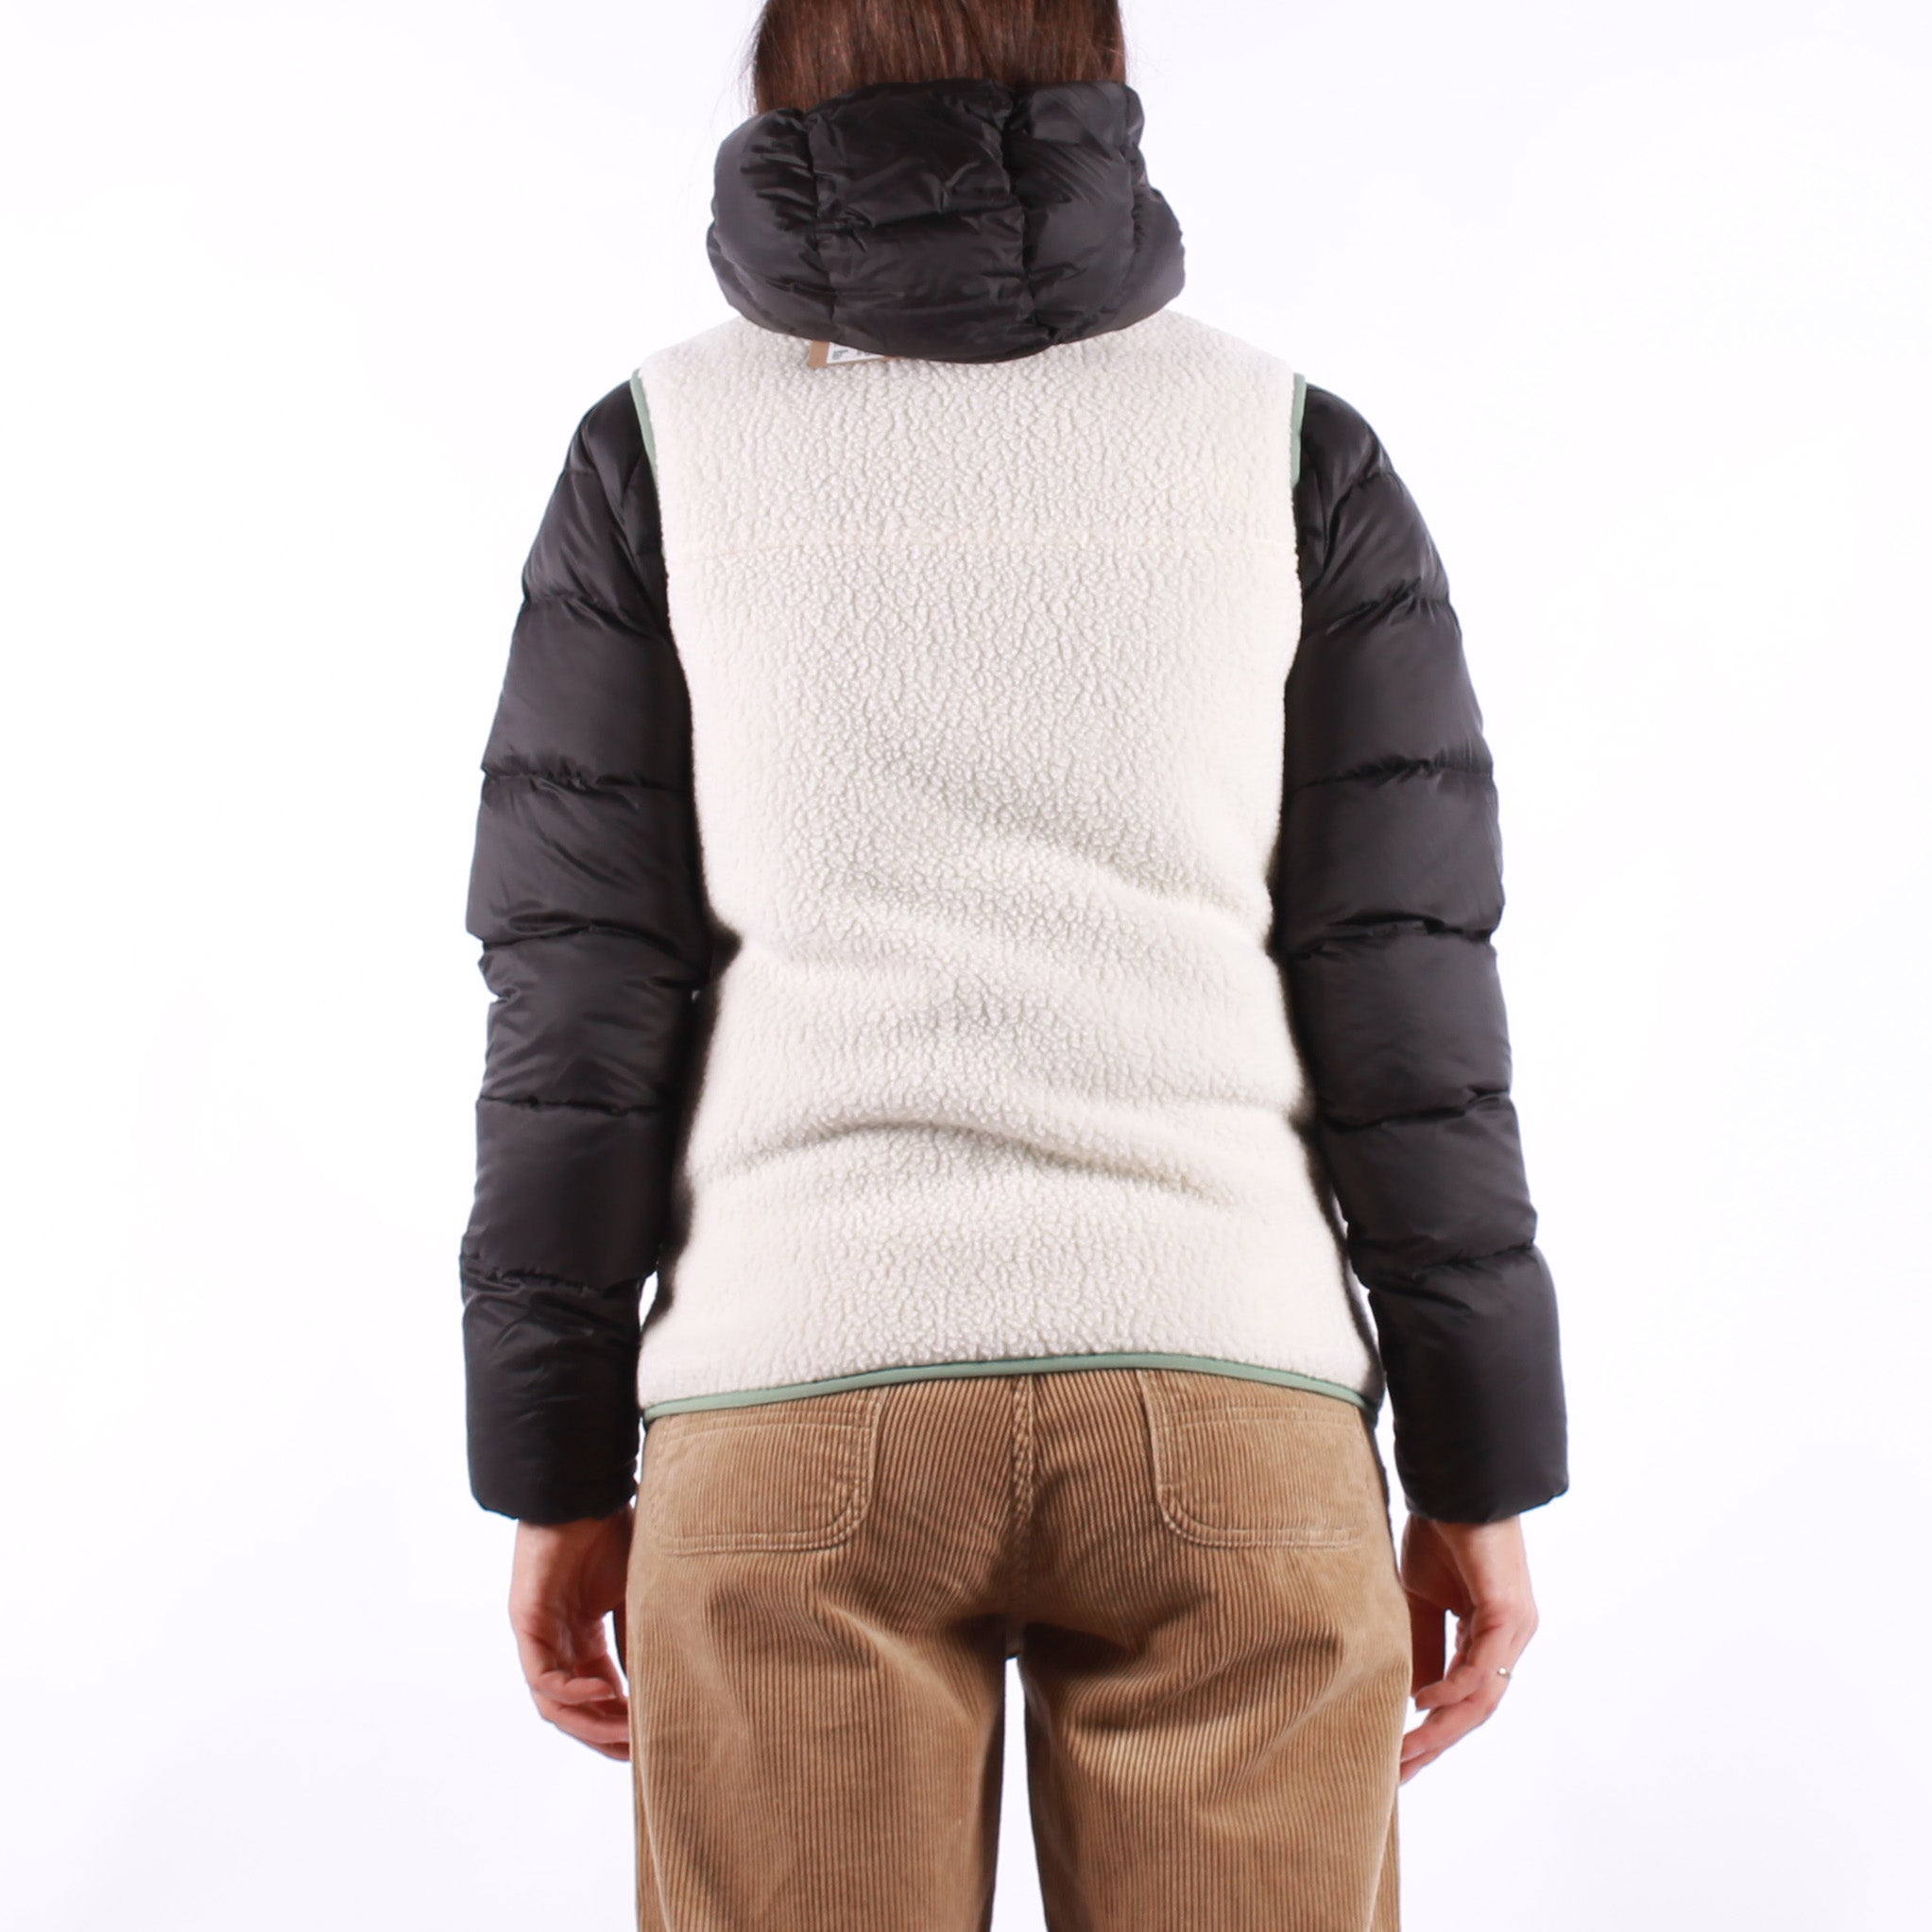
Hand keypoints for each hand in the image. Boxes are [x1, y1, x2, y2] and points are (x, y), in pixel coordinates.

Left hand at [509, 1503, 634, 1760]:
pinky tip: (604, 1691)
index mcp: (583, 1634)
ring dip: (588, 1722)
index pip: (597, 1693)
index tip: (650, 1741)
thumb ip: (637, 1637)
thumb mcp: (635, 1592)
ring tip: (624, 1732)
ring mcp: (539, 1635)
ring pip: (554, 1702)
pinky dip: (571, 1691)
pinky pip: (541, 1676)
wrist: (585, 1490)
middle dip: (604, 1734)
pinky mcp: (526, 1623)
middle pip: (574, 1708)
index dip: (619, 1721)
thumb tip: (656, 1686)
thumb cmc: (612, 1529)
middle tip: (638, 1753)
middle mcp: (557, 1641)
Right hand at [1397, 1512, 1537, 1782]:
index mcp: (1488, 1637)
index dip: (1433, 1730)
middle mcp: (1508, 1641)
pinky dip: (1454, 1688)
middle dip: (1435, 1743)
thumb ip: (1421, 1646)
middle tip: (1400, 1773)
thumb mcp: (1420, 1599)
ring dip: (1442, 1728)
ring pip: (1482, 1698)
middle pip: (1475, 1710)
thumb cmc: (1440, 1532)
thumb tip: (1412, 1698)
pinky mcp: (1509, 1614)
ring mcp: (1513, 1630)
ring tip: (1407, 1751)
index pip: (1464, 1698)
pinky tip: (1425, 1702)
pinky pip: (1483, 1666)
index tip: (1399, 1758)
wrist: (1456, 1486)